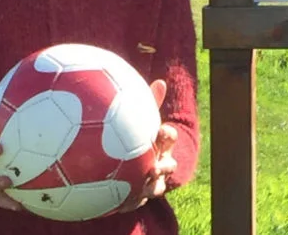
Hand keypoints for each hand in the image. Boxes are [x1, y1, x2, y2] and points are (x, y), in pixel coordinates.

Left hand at [118, 80, 177, 211]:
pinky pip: (137, 202)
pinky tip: (118, 205)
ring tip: (141, 189)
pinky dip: (131, 203)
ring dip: (151, 188)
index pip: (169, 137)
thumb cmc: (139, 139)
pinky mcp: (141, 197)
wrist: (137, 167)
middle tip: (153, 166)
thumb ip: (149, 104)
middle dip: (164, 166)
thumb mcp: (142, 122)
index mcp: (161, 144)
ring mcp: (154, 182)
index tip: (161, 131)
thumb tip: (160, 82)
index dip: (167, 135)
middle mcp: (161, 163)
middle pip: (169, 165)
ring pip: (157, 188)